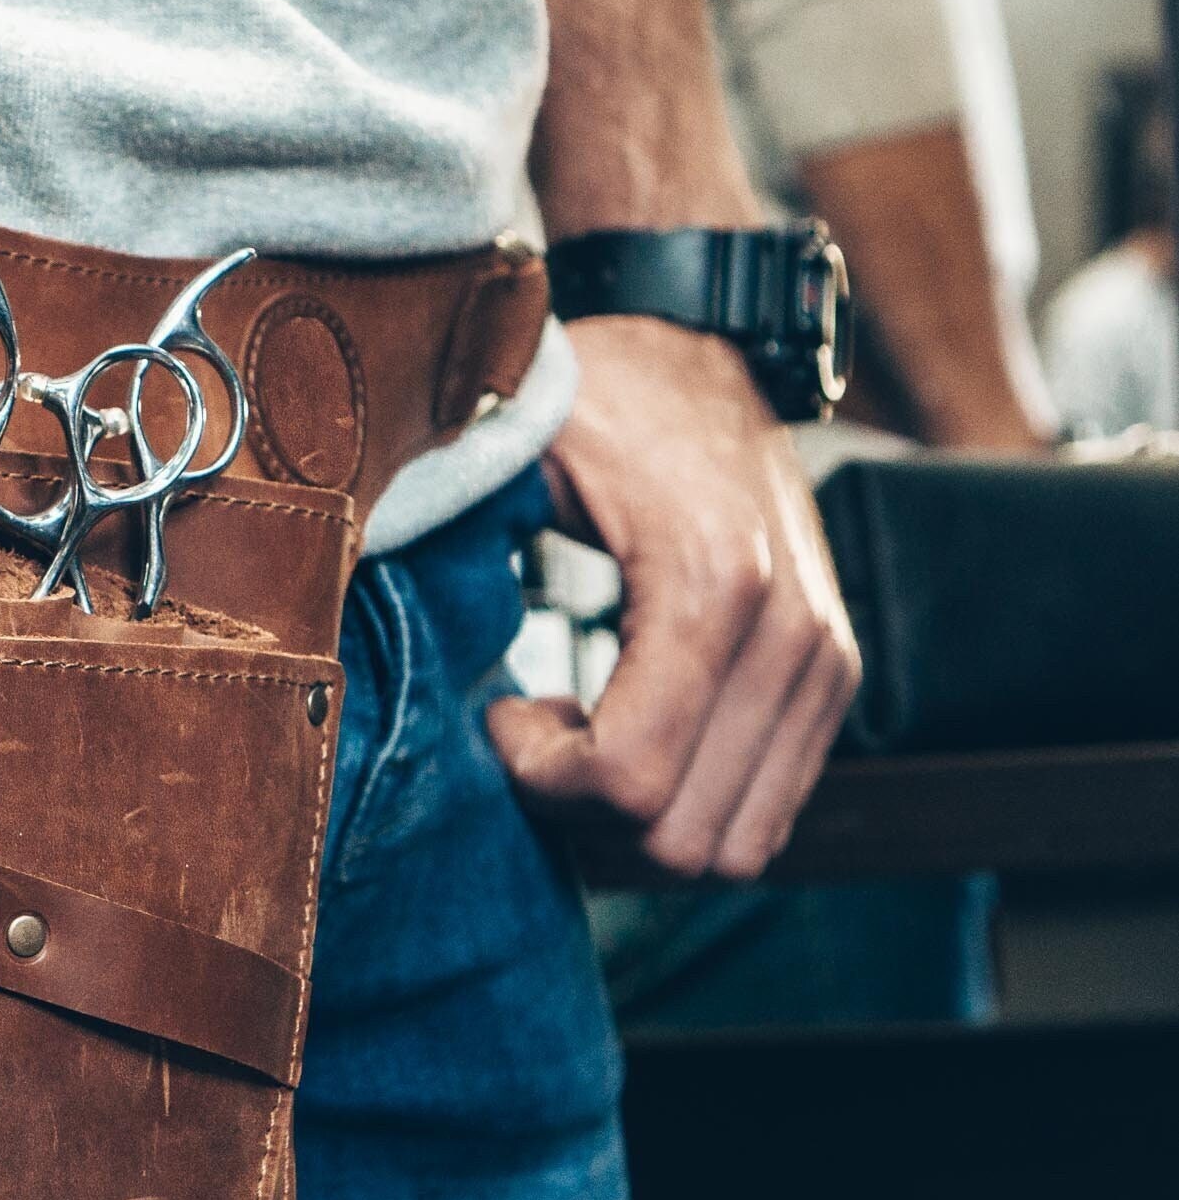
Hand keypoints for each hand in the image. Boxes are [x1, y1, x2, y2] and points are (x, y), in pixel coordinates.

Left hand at [488, 317, 860, 877]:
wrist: (701, 352)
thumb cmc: (598, 404)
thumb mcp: (517, 454)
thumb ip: (454, 528)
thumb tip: (363, 585)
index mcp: (715, 585)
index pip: (631, 777)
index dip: (542, 777)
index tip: (502, 714)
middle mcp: (794, 634)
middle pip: (684, 836)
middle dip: (588, 814)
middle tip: (535, 735)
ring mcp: (826, 662)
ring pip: (733, 847)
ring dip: (638, 819)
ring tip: (581, 733)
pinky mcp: (835, 680)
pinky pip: (765, 815)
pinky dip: (685, 803)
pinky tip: (628, 727)